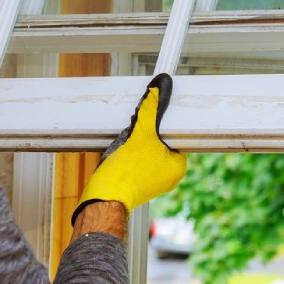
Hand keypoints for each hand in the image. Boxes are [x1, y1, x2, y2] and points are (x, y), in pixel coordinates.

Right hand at [74, 73, 187, 221]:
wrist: (104, 197)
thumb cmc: (125, 169)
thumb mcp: (141, 133)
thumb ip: (151, 109)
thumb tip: (160, 86)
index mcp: (179, 166)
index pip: (177, 136)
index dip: (164, 125)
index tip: (155, 118)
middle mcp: (171, 177)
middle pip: (162, 144)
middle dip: (148, 135)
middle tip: (136, 130)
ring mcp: (156, 183)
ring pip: (149, 153)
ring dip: (138, 144)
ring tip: (127, 143)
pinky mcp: (140, 186)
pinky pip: (139, 164)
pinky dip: (131, 156)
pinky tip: (122, 153)